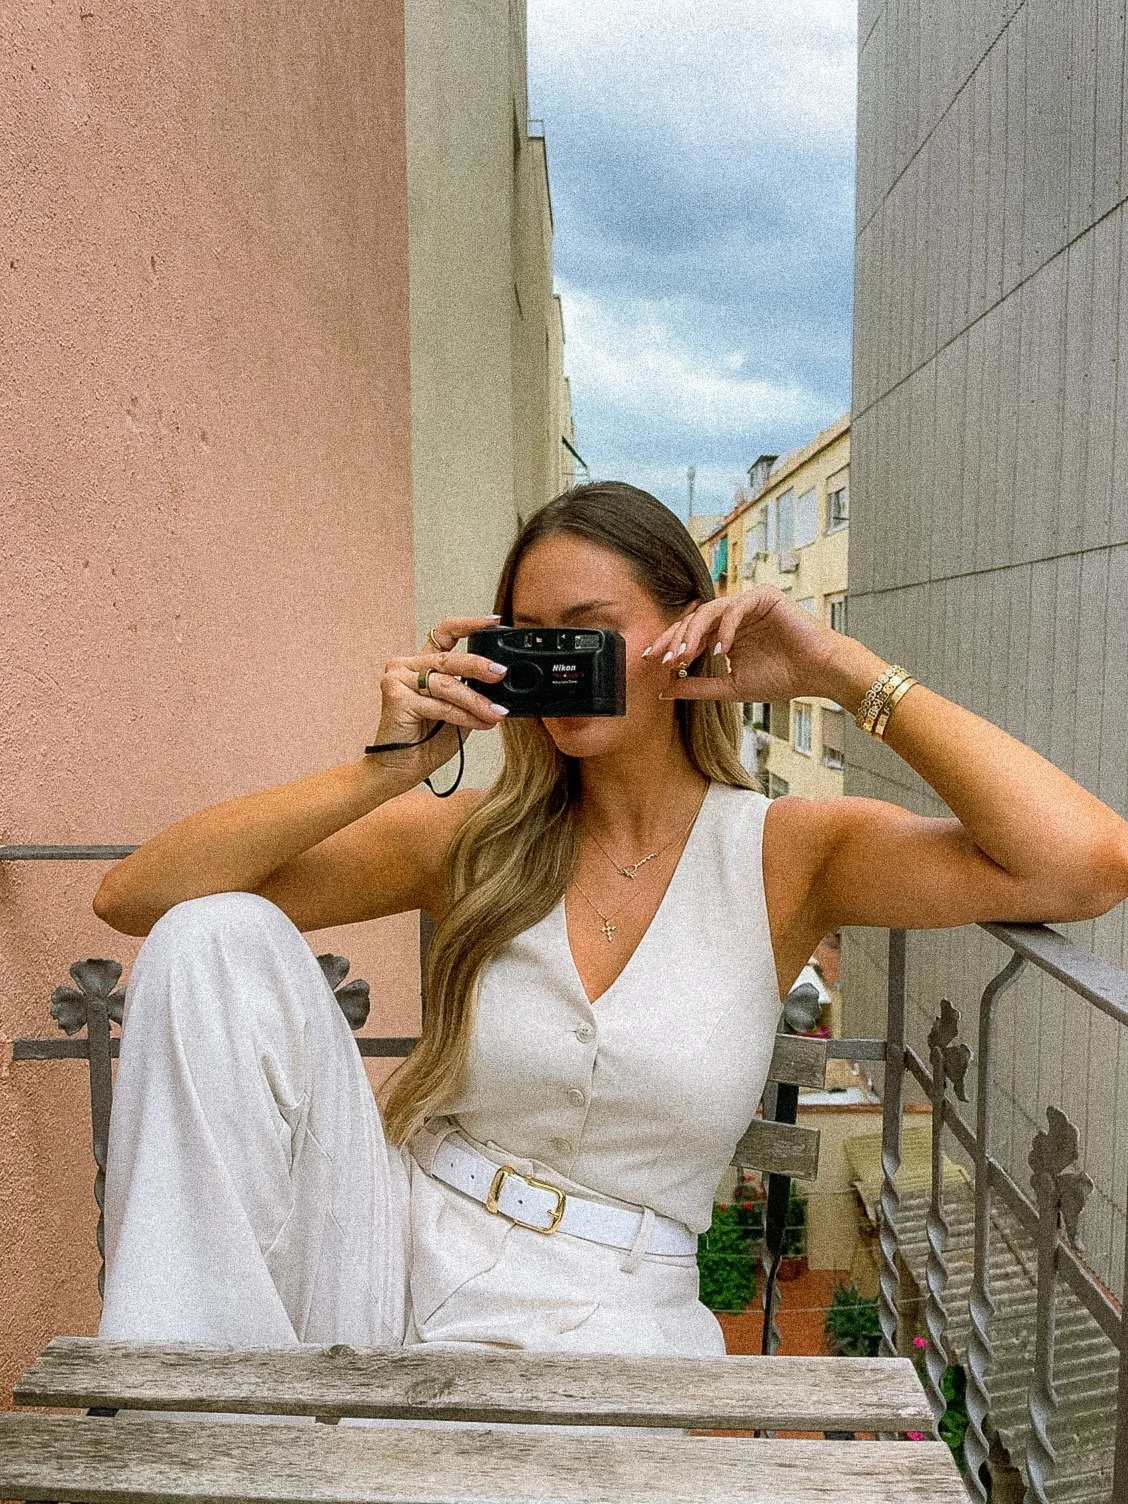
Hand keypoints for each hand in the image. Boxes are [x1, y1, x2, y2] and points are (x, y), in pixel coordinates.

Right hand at [367, 615, 509, 780]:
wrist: (400, 770)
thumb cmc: (427, 742)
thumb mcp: (460, 712)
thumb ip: (472, 694)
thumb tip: (502, 683)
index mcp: (421, 665)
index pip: (444, 634)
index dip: (470, 624)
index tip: (495, 622)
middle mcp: (406, 666)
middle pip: (448, 658)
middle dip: (479, 666)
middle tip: (501, 673)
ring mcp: (397, 679)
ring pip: (446, 684)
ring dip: (476, 701)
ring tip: (497, 713)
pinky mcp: (396, 697)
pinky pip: (439, 704)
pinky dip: (463, 715)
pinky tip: (480, 723)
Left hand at [642, 586, 869, 705]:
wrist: (818, 674)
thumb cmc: (782, 679)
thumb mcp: (731, 686)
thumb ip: (698, 686)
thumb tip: (662, 692)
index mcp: (724, 633)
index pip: (689, 633)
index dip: (669, 645)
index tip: (651, 662)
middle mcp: (732, 615)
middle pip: (693, 619)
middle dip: (675, 639)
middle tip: (663, 659)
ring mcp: (748, 604)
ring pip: (710, 610)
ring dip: (694, 633)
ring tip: (685, 656)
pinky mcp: (764, 596)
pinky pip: (736, 607)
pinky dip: (725, 628)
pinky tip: (721, 651)